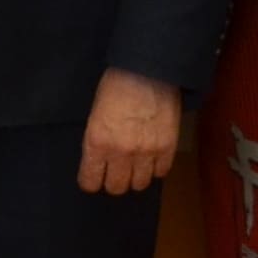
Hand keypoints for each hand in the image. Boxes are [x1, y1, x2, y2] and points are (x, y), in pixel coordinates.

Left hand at [78, 68, 182, 194]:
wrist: (147, 70)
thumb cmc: (116, 86)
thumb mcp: (95, 114)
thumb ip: (97, 140)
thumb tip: (99, 160)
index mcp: (97, 142)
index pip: (90, 181)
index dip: (91, 181)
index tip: (94, 178)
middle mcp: (120, 152)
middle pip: (117, 187)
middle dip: (114, 181)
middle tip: (116, 172)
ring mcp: (146, 152)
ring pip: (140, 184)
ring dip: (136, 177)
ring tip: (136, 166)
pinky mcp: (167, 148)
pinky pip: (161, 172)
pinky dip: (156, 168)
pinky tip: (152, 158)